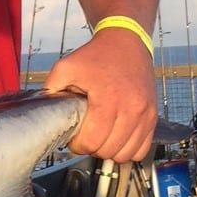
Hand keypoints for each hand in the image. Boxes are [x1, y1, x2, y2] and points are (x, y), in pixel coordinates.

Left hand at [43, 28, 157, 162]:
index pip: (92, 142)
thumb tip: (44, 112)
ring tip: (100, 137)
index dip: (77, 145)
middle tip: (85, 136)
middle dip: (92, 148)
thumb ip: (51, 90)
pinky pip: (142, 149)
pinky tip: (116, 138)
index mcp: (108, 99)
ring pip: (126, 154)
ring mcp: (145, 114)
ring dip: (110, 151)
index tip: (73, 137)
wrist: (126, 42)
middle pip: (108, 151)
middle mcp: (131, 108)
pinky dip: (128, 150)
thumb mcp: (66, 67)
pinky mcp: (153, 116)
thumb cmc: (96, 56)